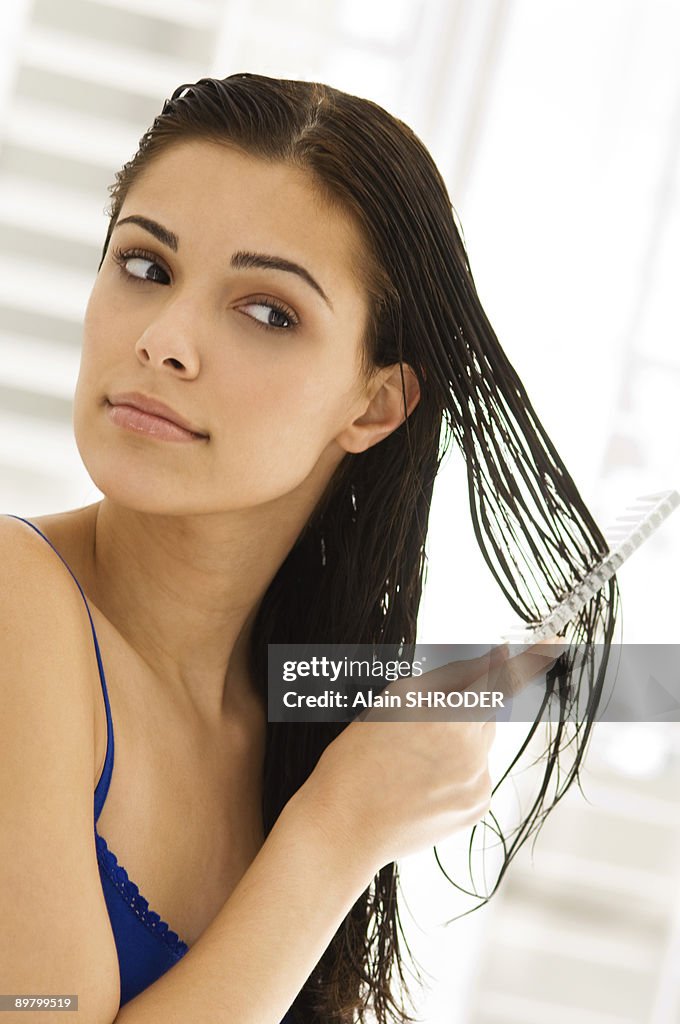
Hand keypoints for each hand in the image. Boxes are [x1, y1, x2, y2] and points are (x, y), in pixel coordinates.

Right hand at [299, 637, 563, 871]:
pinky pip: (477, 771)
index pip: (501, 678)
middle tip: (429, 717)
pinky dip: (457, 768)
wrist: (344, 829)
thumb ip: (443, 681)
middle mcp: (470, 749)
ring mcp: (477, 782)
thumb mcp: (392, 705)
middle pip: (487, 708)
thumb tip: (485, 663)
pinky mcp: (477, 807)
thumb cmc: (356, 760)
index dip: (529, 658)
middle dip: (469, 702)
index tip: (556, 639)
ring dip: (460, 735)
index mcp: (446, 716)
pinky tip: (422, 782)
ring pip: (482, 740)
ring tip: (413, 757)